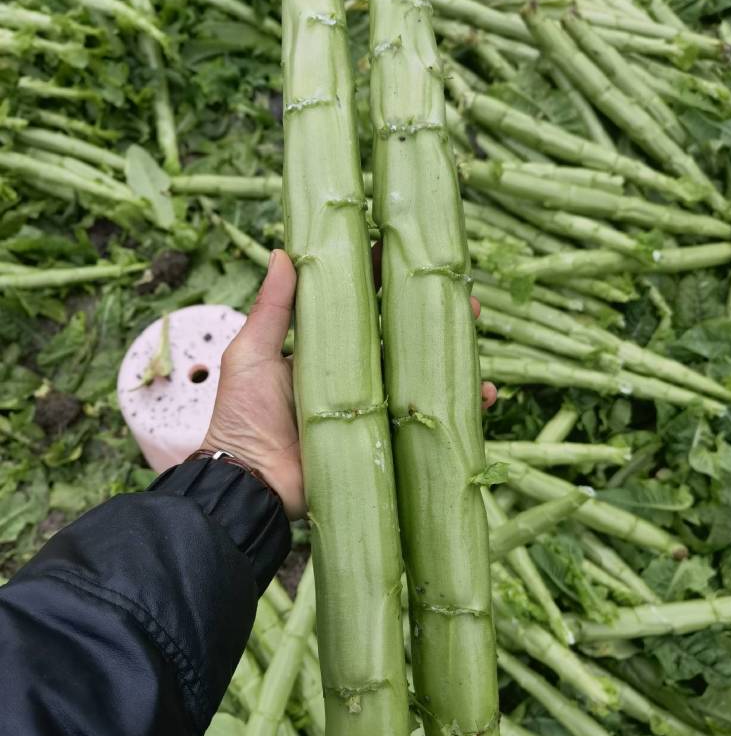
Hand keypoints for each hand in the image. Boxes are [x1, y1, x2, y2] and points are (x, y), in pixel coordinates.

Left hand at [203, 249, 496, 519]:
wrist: (251, 483)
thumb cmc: (242, 417)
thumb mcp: (251, 354)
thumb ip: (272, 307)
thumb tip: (284, 252)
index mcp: (322, 351)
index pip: (360, 307)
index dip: (384, 280)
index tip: (406, 253)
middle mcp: (354, 376)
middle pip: (402, 337)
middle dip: (433, 313)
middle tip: (462, 294)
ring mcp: (374, 408)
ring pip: (422, 373)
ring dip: (453, 351)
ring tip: (475, 329)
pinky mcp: (387, 439)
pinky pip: (429, 421)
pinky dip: (461, 409)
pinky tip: (483, 394)